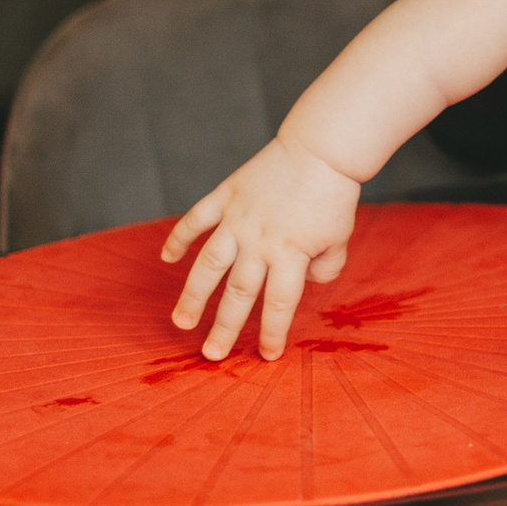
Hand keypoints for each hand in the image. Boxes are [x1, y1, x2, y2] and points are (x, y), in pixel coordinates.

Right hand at [161, 137, 361, 359]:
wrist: (321, 149)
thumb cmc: (334, 195)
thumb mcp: (340, 237)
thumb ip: (324, 267)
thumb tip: (305, 281)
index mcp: (291, 253)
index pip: (280, 303)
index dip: (273, 332)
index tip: (266, 355)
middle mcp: (260, 241)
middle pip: (239, 293)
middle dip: (224, 328)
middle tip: (211, 355)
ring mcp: (238, 219)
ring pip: (209, 264)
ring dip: (193, 295)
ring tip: (180, 321)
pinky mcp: (226, 196)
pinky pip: (196, 219)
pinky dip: (179, 237)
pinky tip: (167, 257)